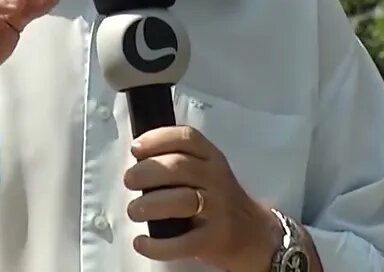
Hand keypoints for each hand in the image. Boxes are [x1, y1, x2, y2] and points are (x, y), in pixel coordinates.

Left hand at [123, 126, 280, 271]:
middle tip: (129, 181)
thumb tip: (136, 161)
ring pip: (181, 200)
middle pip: (179, 167)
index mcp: (212, 157)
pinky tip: (142, 242)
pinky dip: (158, 245)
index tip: (136, 149)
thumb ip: (179, 161)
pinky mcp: (215, 239)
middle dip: (147, 172)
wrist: (253, 234)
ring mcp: (218, 209)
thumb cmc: (218, 199)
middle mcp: (216, 179)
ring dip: (150, 205)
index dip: (158, 139)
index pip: (186, 138)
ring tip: (134, 211)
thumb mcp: (207, 171)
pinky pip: (183, 242)